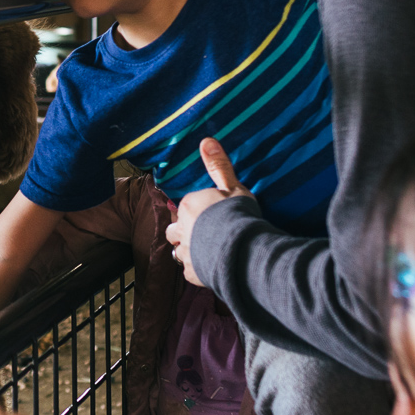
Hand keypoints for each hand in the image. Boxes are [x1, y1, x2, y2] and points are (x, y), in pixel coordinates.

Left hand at [163, 138, 251, 286]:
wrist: (241, 249)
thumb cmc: (237, 215)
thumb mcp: (232, 186)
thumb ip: (219, 166)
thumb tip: (206, 140)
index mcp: (188, 206)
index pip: (186, 207)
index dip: (198, 212)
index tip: (212, 215)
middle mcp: (181, 230)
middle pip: (173, 230)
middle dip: (183, 232)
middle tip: (204, 234)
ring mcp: (185, 253)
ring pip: (178, 252)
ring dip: (188, 251)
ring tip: (207, 252)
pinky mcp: (192, 273)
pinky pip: (191, 271)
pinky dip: (199, 269)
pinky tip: (212, 267)